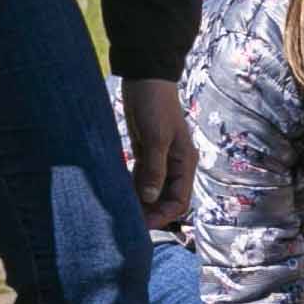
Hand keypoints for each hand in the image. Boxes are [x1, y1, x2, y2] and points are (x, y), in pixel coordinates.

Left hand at [122, 78, 192, 230]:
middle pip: (165, 199)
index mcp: (184, 163)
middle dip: (150, 212)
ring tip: (121, 212)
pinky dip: (132, 188)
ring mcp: (161, 159)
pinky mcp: (146, 152)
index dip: (162, 216)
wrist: (145, 79)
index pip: (179, 201)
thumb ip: (154, 170)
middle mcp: (175, 165)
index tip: (142, 225)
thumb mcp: (156, 138)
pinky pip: (141, 178)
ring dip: (139, 202)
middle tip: (127, 222)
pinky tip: (119, 194)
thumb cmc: (155, 106)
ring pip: (152, 190)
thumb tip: (149, 199)